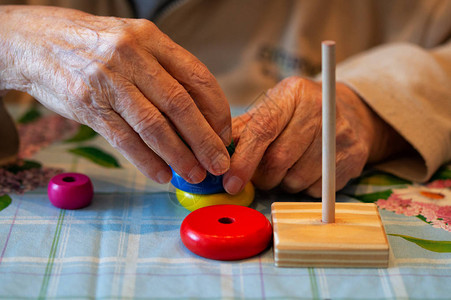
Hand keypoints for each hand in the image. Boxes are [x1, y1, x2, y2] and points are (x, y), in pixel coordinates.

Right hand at [0, 5, 230, 183]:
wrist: (37, 41)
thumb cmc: (94, 46)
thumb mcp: (133, 44)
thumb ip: (164, 71)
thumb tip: (199, 113)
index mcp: (151, 39)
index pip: (197, 78)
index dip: (217, 111)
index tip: (224, 134)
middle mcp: (132, 56)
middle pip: (180, 105)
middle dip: (205, 140)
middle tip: (219, 164)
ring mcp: (108, 81)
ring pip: (154, 126)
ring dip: (179, 156)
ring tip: (194, 174)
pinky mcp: (88, 106)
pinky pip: (124, 140)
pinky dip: (147, 161)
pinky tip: (162, 174)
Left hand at [223, 76, 406, 196]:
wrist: (350, 113)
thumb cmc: (300, 113)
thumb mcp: (273, 108)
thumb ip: (244, 128)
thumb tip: (216, 151)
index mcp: (293, 94)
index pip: (263, 130)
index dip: (244, 160)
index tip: (231, 182)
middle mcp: (320, 110)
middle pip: (280, 159)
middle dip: (264, 176)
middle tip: (262, 174)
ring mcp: (341, 135)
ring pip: (297, 179)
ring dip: (284, 182)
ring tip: (289, 167)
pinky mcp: (354, 158)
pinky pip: (317, 189)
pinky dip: (305, 187)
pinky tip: (309, 170)